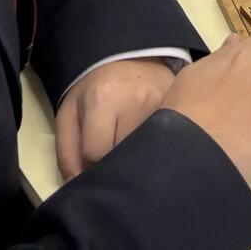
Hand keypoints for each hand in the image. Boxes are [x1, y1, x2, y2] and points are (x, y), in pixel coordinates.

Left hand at [55, 57, 175, 180]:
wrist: (132, 64)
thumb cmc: (95, 92)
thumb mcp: (70, 115)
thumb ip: (67, 153)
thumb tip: (78, 186)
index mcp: (103, 99)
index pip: (97, 153)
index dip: (92, 164)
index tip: (93, 160)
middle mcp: (138, 100)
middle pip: (126, 156)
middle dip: (117, 166)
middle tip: (114, 160)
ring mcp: (165, 105)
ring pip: (149, 155)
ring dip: (139, 162)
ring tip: (133, 154)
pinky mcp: (182, 110)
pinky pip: (168, 145)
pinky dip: (157, 153)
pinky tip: (151, 148)